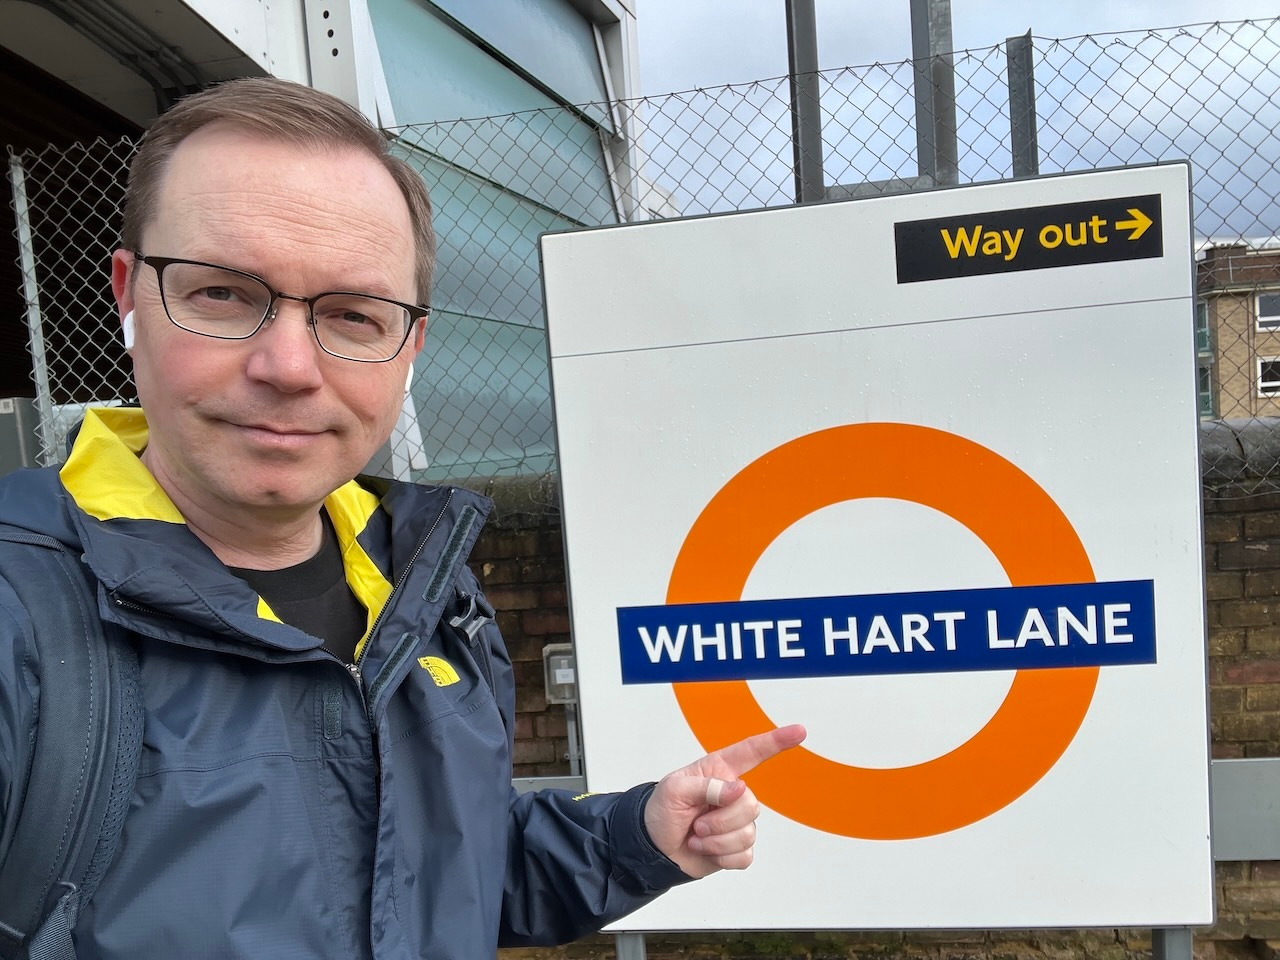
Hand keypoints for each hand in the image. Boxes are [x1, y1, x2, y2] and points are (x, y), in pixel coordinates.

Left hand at [643, 724, 805, 878]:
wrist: (654, 848)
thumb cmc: (661, 811)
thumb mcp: (673, 789)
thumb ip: (706, 786)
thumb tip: (738, 791)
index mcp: (719, 772)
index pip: (752, 752)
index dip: (776, 741)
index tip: (799, 732)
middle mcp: (733, 795)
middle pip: (751, 805)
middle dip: (721, 820)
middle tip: (696, 823)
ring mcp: (737, 822)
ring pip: (747, 833)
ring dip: (716, 841)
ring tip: (697, 836)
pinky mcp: (736, 847)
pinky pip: (745, 855)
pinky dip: (721, 857)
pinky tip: (706, 850)